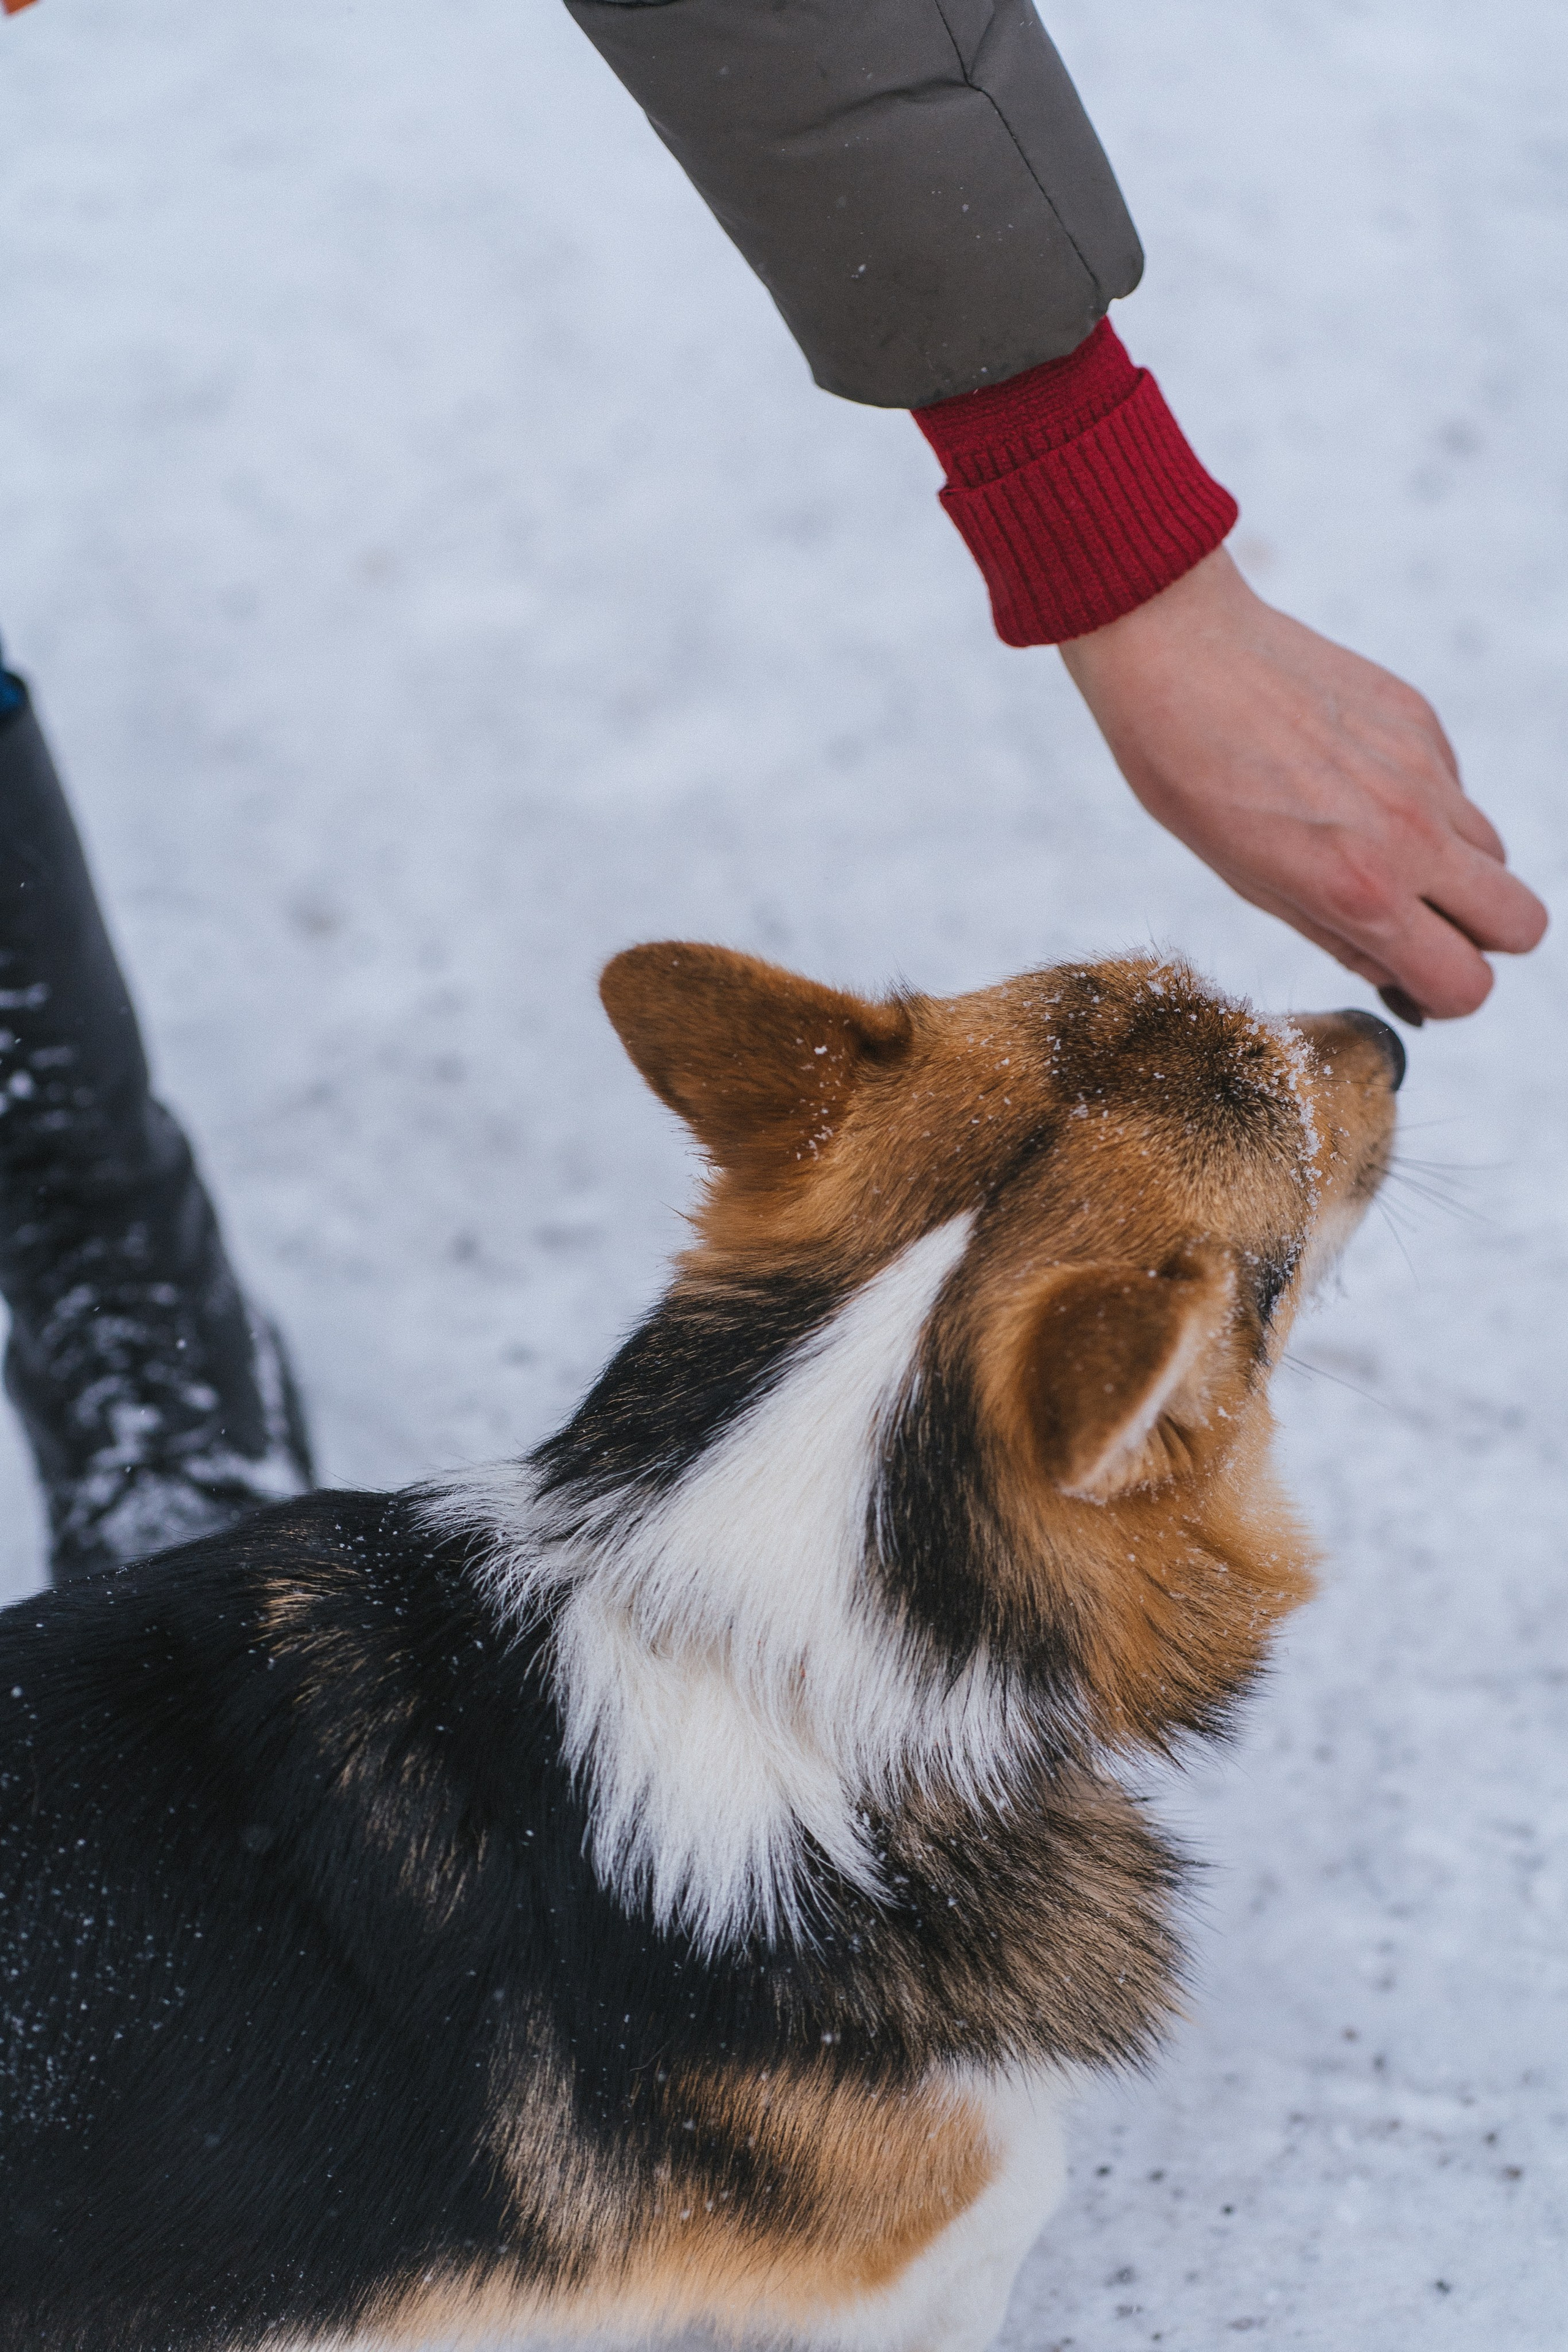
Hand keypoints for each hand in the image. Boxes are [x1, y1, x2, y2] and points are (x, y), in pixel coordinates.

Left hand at [1059, 548, 1547, 1019]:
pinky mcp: (1422, 720)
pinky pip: (1454, 789)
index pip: (1466, 982)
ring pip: (1491, 853)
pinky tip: (1352, 783)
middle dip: (1479, 938)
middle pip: (1520, 924)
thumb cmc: (1188, 775)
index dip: (1442, 991)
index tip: (1406, 975)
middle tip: (1415, 923)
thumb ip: (1336, 933)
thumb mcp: (1248, 883)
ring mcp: (1426, 771)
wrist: (1178, 652)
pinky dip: (1425, 804)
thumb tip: (1395, 971)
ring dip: (1452, 870)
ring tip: (1372, 849)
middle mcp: (1411, 834)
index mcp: (1360, 889)